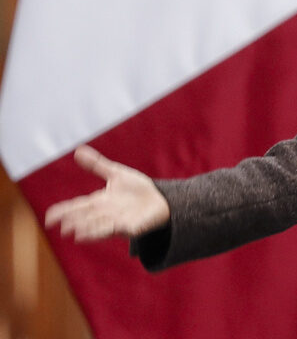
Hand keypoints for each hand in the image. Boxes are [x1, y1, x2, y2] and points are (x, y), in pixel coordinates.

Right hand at [44, 146, 169, 241]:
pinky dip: (106, 232)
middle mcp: (104, 213)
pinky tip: (98, 234)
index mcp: (99, 201)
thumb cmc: (137, 188)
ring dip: (88, 230)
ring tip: (75, 234)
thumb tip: (78, 150)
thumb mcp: (116, 174)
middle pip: (85, 218)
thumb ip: (97, 165)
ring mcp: (117, 221)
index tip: (48, 217)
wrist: (161, 199)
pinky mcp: (131, 227)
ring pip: (98, 226)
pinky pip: (116, 230)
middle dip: (74, 223)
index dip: (63, 212)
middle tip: (62, 227)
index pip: (77, 206)